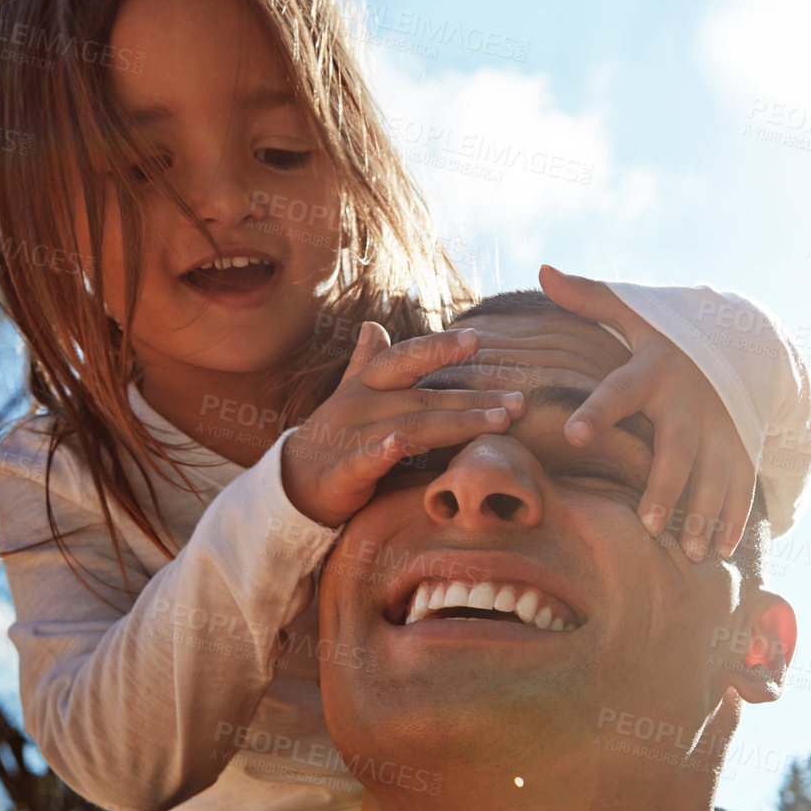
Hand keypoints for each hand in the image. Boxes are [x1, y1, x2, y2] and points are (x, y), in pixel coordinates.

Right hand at [281, 322, 522, 526]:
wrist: (292, 484)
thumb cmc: (333, 436)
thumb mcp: (350, 396)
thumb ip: (367, 362)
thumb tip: (373, 325)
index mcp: (366, 386)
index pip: (406, 361)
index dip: (438, 348)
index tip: (476, 338)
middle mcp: (360, 407)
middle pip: (424, 398)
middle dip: (473, 399)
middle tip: (519, 402)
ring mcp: (348, 439)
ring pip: (408, 427)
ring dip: (453, 424)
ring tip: (495, 422)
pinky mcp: (340, 475)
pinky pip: (361, 462)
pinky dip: (380, 454)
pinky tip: (400, 446)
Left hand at [539, 265, 756, 561]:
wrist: (744, 343)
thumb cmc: (670, 336)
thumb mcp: (636, 311)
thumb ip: (589, 297)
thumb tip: (542, 270)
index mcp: (653, 370)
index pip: (619, 390)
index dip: (598, 410)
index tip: (573, 433)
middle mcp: (688, 403)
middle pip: (678, 449)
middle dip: (667, 487)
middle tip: (650, 525)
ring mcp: (721, 429)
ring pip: (715, 476)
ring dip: (704, 515)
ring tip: (692, 552)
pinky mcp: (741, 449)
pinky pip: (741, 487)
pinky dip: (735, 519)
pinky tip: (723, 551)